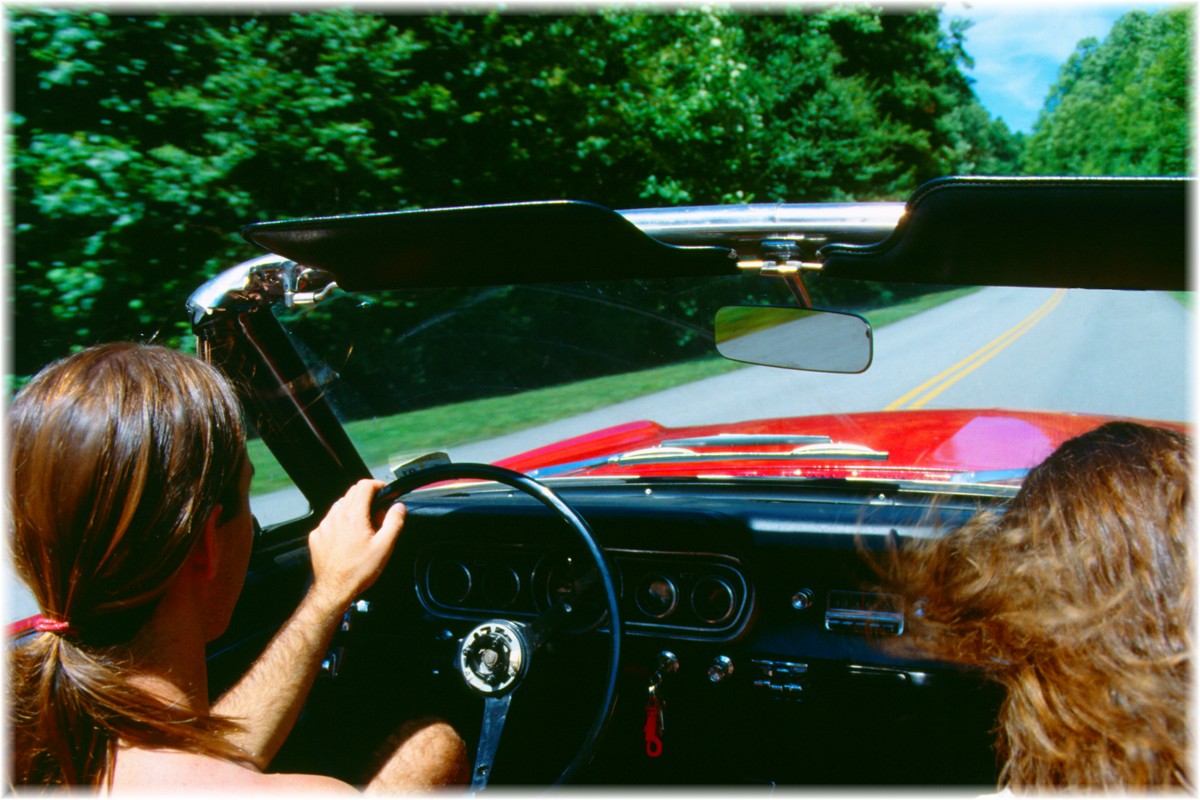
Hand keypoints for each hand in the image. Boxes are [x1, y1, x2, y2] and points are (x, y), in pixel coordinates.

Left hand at [308, 479, 404, 611]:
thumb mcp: (384, 547)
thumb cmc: (358, 571)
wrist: (334, 590)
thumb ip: (394, 522)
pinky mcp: (316, 536)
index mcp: (353, 515)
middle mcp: (336, 516)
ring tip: (363, 529)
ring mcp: (324, 526)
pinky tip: (348, 539)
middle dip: (367, 498)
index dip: (377, 485)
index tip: (383, 491)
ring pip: (340, 506)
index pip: (364, 486)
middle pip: (351, 493)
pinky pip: (330, 521)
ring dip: (353, 510)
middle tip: (377, 516)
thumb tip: (398, 507)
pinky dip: (340, 523)